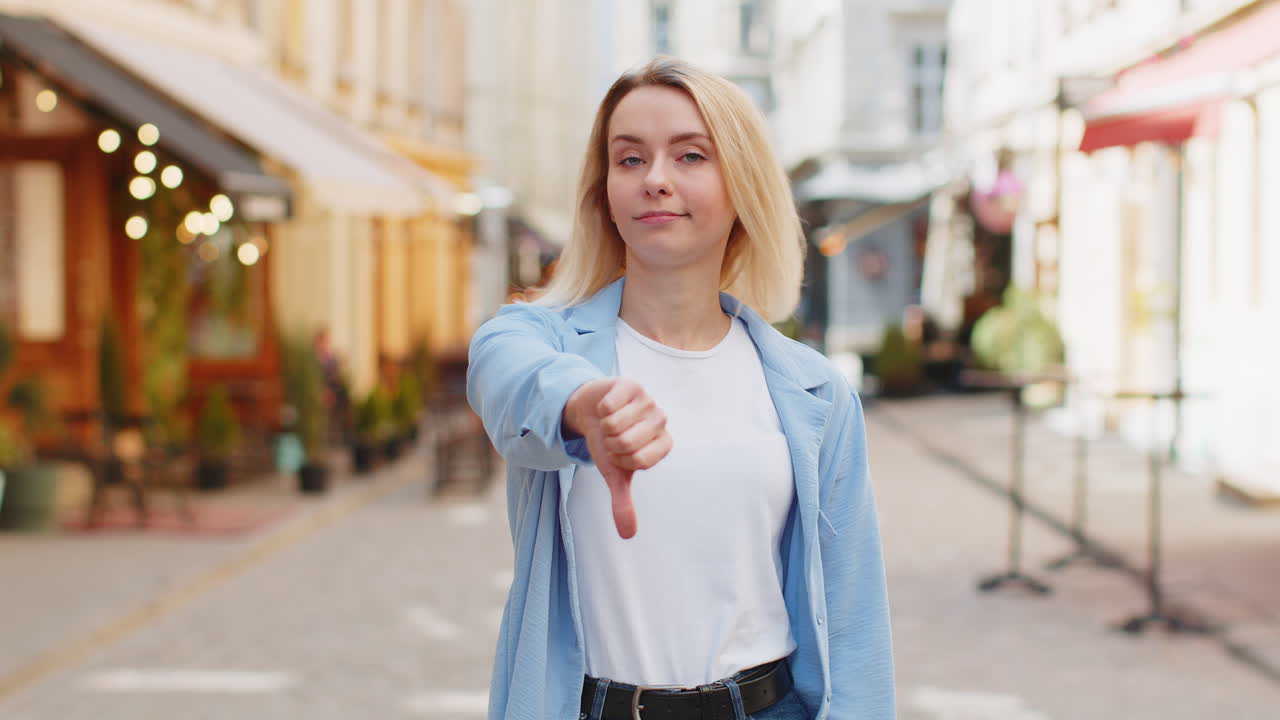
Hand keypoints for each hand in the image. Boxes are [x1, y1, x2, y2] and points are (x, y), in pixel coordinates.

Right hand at [564, 378, 671, 538]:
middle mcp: (661, 420)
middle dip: (610, 444)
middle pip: (627, 442)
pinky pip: (609, 406)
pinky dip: (600, 410)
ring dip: (604, 427)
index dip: (620, 460)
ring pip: (616, 424)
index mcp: (663, 444)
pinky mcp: (630, 384)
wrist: (591, 413)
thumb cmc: (608, 443)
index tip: (620, 454)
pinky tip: (606, 407)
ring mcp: (647, 399)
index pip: (640, 461)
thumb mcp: (614, 474)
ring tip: (609, 422)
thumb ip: (623, 502)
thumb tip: (628, 535)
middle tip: (612, 436)